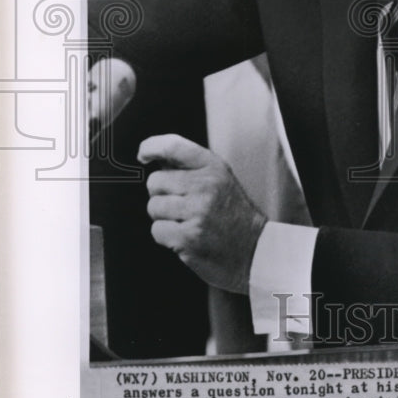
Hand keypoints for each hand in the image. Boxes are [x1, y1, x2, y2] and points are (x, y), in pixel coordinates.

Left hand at [137, 134, 267, 294]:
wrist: (254, 250)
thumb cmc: (233, 215)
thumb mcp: (219, 180)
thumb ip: (189, 167)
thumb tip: (154, 156)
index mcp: (213, 168)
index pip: (174, 146)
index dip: (152, 146)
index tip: (143, 155)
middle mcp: (206, 186)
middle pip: (155, 182)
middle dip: (161, 196)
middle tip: (180, 206)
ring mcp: (197, 212)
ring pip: (153, 207)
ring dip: (164, 218)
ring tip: (186, 222)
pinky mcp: (188, 237)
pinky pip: (157, 230)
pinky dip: (166, 237)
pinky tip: (185, 237)